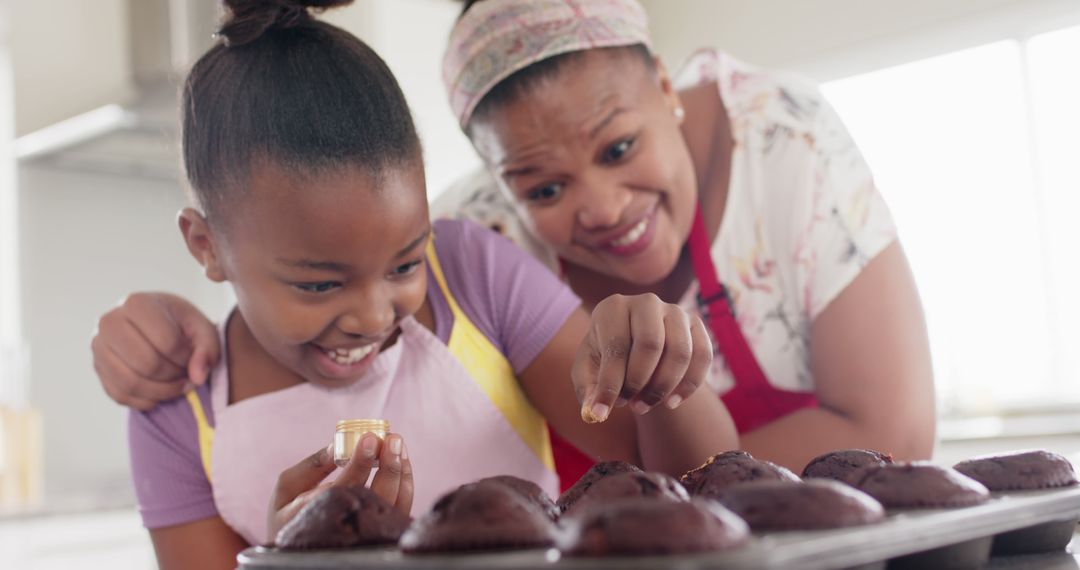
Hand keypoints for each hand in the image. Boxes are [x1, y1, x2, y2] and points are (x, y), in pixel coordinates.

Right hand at [91, 292, 219, 409]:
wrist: (154, 326)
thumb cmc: (181, 326)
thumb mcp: (202, 329)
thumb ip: (207, 350)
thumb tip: (198, 378)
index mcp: (137, 303)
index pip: (166, 341)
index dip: (186, 357)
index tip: (193, 357)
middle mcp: (109, 322)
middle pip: (147, 363)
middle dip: (173, 375)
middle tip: (185, 374)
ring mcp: (98, 346)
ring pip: (131, 383)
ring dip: (162, 392)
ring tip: (177, 385)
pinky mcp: (97, 368)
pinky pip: (121, 395)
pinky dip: (147, 400)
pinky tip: (161, 391)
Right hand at [268, 433, 412, 539]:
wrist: (298, 550)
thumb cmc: (290, 512)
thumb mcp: (287, 487)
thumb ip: (312, 466)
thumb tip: (338, 445)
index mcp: (315, 516)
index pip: (345, 487)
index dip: (360, 463)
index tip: (370, 439)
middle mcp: (344, 531)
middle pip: (376, 497)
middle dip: (388, 465)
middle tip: (393, 439)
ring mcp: (366, 535)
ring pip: (395, 504)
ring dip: (400, 471)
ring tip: (397, 445)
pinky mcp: (380, 534)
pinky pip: (401, 508)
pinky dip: (405, 483)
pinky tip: (401, 461)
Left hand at [572, 293, 712, 422]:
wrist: (636, 349)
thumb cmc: (607, 358)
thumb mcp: (588, 371)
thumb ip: (588, 389)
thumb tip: (595, 411)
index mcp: (613, 307)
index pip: (617, 346)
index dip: (610, 383)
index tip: (603, 411)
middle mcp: (646, 303)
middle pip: (651, 345)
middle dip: (639, 382)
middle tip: (630, 404)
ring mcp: (675, 311)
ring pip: (680, 352)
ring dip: (663, 387)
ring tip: (644, 405)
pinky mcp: (696, 325)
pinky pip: (703, 355)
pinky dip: (689, 385)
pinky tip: (672, 403)